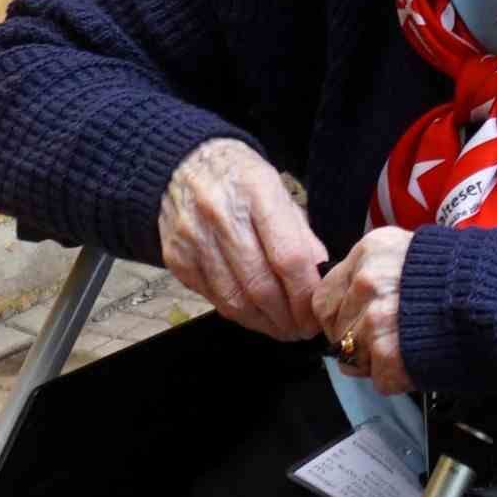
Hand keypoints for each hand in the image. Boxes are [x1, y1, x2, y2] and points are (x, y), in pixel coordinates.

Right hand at [158, 139, 325, 340]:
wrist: (184, 166)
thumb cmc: (241, 180)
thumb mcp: (279, 192)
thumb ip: (301, 235)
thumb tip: (319, 279)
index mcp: (257, 193)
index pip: (288, 258)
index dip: (306, 295)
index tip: (317, 313)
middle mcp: (221, 216)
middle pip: (261, 285)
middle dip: (288, 317)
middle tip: (303, 330)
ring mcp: (194, 239)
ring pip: (235, 300)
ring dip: (265, 323)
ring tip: (284, 329)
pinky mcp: (176, 259)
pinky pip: (213, 298)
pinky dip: (239, 314)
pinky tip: (256, 316)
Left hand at [313, 228, 413, 394]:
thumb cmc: (469, 279)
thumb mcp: (413, 253)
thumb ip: (377, 271)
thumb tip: (348, 301)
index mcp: (371, 252)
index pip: (323, 297)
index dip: (340, 316)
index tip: (356, 323)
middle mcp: (368, 283)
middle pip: (336, 330)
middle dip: (356, 341)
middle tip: (388, 340)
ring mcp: (376, 320)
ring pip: (351, 357)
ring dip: (375, 362)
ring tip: (407, 349)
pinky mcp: (390, 355)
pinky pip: (377, 379)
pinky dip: (397, 378)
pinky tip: (417, 361)